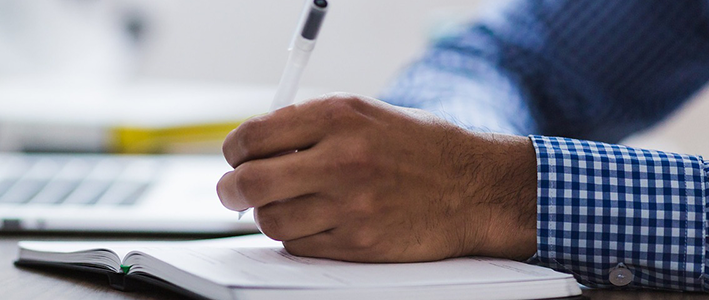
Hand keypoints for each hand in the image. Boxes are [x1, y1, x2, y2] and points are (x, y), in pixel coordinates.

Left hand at [217, 93, 536, 261]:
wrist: (476, 188)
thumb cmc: (420, 148)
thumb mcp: (366, 115)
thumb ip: (310, 126)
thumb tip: (254, 147)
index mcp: (338, 117)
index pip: (253, 136)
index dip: (234, 151)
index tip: (235, 158)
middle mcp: (341, 159)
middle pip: (250, 183)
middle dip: (231, 190)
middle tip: (233, 192)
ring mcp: (349, 205)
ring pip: (270, 221)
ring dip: (268, 216)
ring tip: (286, 206)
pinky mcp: (358, 243)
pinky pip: (299, 246)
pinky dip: (297, 237)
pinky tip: (316, 222)